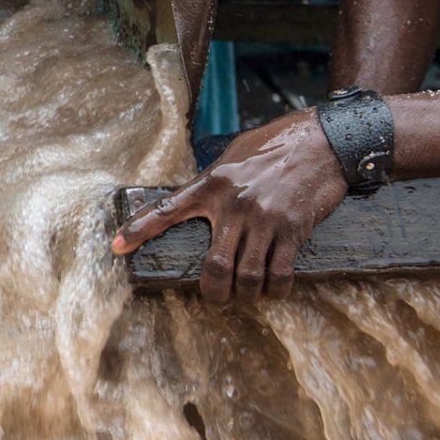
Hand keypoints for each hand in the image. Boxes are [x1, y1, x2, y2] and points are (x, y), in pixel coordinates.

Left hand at [111, 109, 347, 303]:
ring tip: (245, 296)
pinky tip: (273, 290)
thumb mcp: (231, 159)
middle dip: (213, 292)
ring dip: (244, 295)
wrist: (322, 141)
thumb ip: (212, 184)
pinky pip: (280, 273)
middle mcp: (234, 204)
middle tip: (216, 298)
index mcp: (211, 184)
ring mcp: (265, 219)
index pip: (166, 210)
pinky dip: (275, 290)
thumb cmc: (272, 147)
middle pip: (214, 266)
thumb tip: (192, 206)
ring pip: (246, 276)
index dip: (138, 231)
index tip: (117, 248)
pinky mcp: (293, 229)